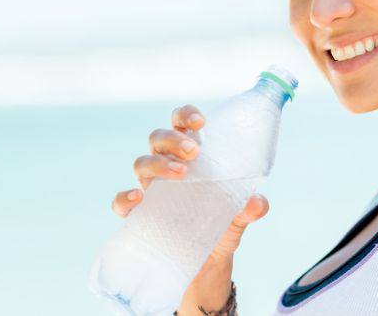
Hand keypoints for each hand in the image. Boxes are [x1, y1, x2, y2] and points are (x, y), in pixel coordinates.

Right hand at [110, 104, 269, 312]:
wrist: (208, 263)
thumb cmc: (221, 225)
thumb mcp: (240, 216)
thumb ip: (251, 207)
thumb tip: (256, 202)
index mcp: (189, 155)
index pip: (180, 123)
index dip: (186, 115)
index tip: (200, 122)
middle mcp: (165, 166)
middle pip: (157, 138)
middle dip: (173, 139)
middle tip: (193, 152)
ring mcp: (150, 190)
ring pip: (141, 163)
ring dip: (158, 163)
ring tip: (181, 173)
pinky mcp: (139, 216)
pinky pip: (121, 203)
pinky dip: (125, 197)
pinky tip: (139, 198)